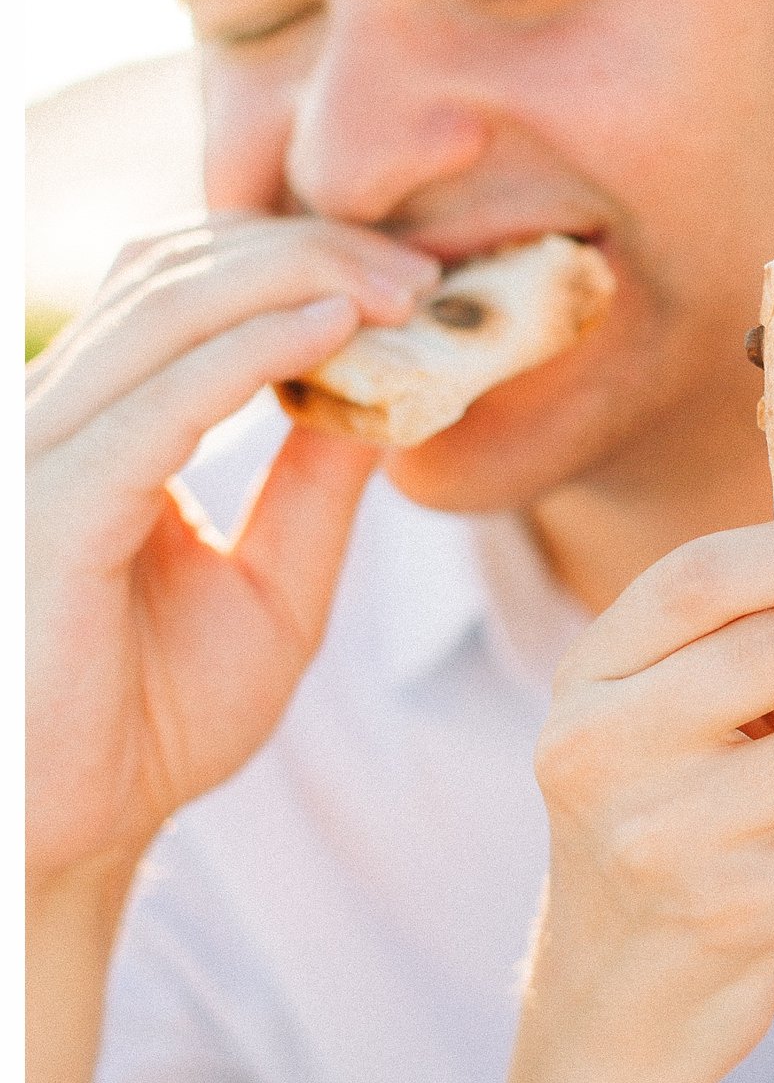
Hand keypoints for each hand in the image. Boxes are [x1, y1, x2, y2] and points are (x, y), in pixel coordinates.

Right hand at [26, 214, 441, 896]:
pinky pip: (164, 398)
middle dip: (307, 249)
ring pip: (167, 305)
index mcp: (95, 428)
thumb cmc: (154, 723)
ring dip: (297, 277)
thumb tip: (388, 390)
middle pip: (175, 271)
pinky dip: (256, 348)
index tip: (413, 277)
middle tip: (425, 265)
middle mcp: (51, 420)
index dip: (294, 259)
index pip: (180, 290)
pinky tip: (338, 330)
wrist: (77, 834)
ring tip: (403, 286)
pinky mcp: (53, 509)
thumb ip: (315, 487)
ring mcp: (40, 455)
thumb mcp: (273, 587)